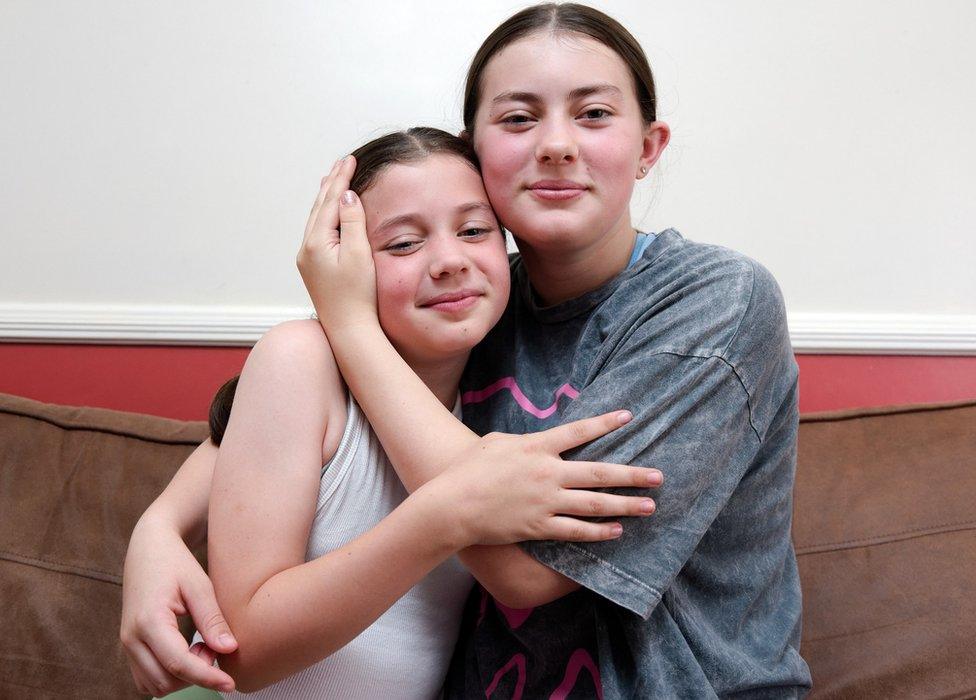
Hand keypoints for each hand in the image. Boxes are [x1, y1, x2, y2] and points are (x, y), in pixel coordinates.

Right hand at [120, 515, 237, 695]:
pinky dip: (170, 674)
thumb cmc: (175, 562)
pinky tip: (187, 651)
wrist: (148, 549)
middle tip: (214, 645)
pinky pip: (147, 677)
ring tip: (201, 646)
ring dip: (182, 676)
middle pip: (165, 680)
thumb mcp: (199, 585)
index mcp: (149, 620)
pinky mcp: (129, 646)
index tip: (231, 684)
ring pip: (154, 684)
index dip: (206, 677)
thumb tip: (229, 649)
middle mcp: (131, 638)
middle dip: (195, 673)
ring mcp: (127, 644)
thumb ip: (212, 619)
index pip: (178, 663)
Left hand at [296, 156, 376, 332]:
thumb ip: (352, 222)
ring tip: (332, 180)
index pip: (329, 201)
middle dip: (332, 184)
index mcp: (316, 243)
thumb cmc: (357, 296)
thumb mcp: (359, 255)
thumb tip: (347, 195)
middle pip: (319, 207)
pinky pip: (318, 232)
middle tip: (343, 162)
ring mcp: (308, 259)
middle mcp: (307, 249)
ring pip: (316, 219)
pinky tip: (329, 214)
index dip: (341, 179)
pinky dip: (325, 216)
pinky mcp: (314, 268)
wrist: (348, 329)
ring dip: (326, 199)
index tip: (350, 159)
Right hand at [430, 410, 662, 546]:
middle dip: (632, 474)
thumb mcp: (496, 442)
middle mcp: (547, 473)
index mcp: (536, 447)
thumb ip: (524, 441)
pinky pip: (576, 531)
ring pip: (595, 504)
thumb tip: (540, 442)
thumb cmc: (468, 470)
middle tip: (658, 476)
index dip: (605, 423)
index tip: (629, 417)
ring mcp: (545, 502)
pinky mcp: (539, 527)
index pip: (578, 431)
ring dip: (625, 505)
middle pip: (599, 472)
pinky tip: (617, 531)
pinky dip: (599, 532)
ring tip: (649, 506)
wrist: (452, 505)